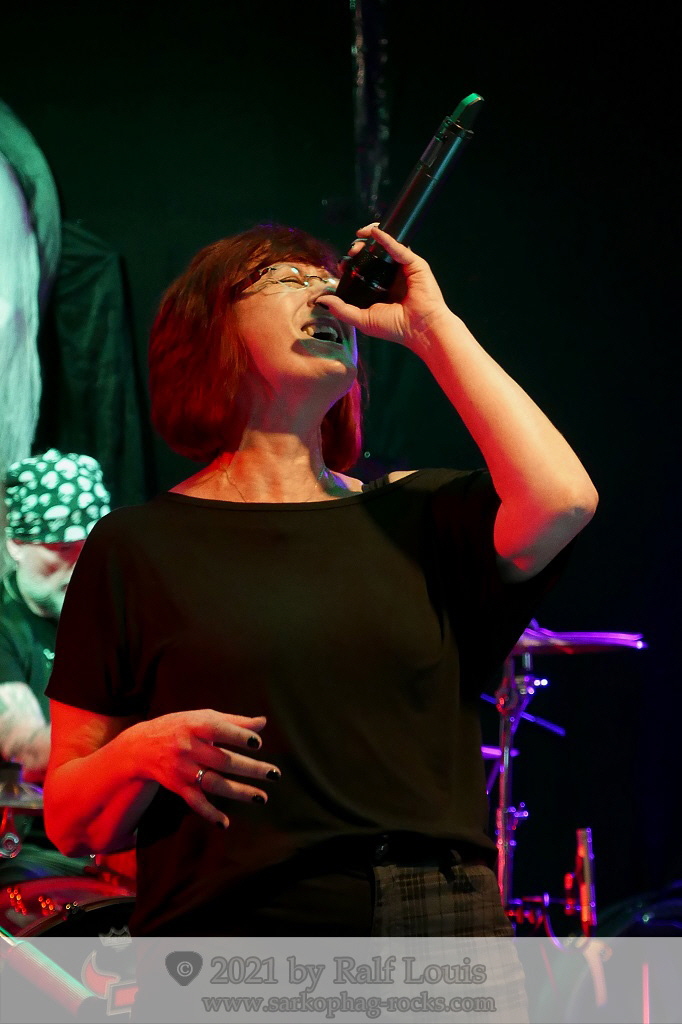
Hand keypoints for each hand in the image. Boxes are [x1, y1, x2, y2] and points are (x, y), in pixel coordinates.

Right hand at [135, 710, 276, 827]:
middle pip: (222, 760)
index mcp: (196, 726)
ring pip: (213, 783)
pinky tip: (225, 823)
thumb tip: (263, 723)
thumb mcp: (203, 718)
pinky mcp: (178, 786)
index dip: (238, 736)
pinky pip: (195, 802)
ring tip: (262, 798)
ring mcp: (183, 769)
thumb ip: (234, 722)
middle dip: (250, 769)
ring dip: (239, 792)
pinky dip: (209, 814)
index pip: (219, 730)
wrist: (142, 746)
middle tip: (274, 774)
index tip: (257, 744)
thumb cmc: (181, 727)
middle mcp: (188, 748)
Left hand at [319, 224, 450, 349]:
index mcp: (380, 289)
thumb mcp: (362, 319)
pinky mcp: (414, 264)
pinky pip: (398, 247)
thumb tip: (321, 300)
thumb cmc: (395, 328)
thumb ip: (341, 309)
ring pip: (386, 246)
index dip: (351, 264)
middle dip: (359, 249)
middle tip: (350, 251)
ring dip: (371, 238)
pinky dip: (386, 238)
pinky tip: (374, 232)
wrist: (420, 329)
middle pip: (373, 255)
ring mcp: (403, 269)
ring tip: (359, 238)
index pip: (363, 270)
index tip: (341, 264)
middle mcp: (391, 277)